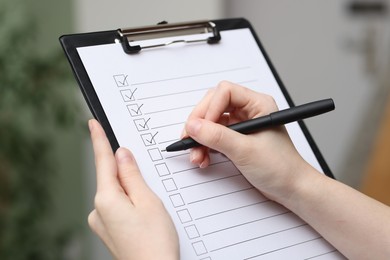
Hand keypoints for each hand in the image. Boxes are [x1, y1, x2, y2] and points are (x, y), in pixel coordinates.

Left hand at [88, 119, 178, 259]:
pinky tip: (144, 214)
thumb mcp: (148, 201)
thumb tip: (122, 156)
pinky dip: (129, 203)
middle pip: (112, 178)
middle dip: (127, 173)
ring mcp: (102, 223)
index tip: (93, 124)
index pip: (102, 161)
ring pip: (117, 193)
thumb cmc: (154, 243)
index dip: (99, 140)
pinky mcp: (109, 230)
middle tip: (148, 186)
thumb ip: (132, 175)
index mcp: (106, 199)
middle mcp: (98, 211)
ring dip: (131, 191)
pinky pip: (117, 206)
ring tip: (151, 209)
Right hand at [183, 81, 311, 201]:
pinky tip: (203, 158)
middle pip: (214, 105)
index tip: (201, 127)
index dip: (210, 108)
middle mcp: (249, 111)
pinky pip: (214, 136)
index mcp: (258, 104)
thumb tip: (193, 126)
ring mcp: (241, 126)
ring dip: (200, 138)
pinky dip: (205, 147)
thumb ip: (217, 137)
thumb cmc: (281, 167)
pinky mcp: (236, 140)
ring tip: (196, 155)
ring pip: (211, 122)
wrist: (290, 189)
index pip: (225, 92)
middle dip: (200, 124)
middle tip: (190, 139)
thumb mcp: (245, 150)